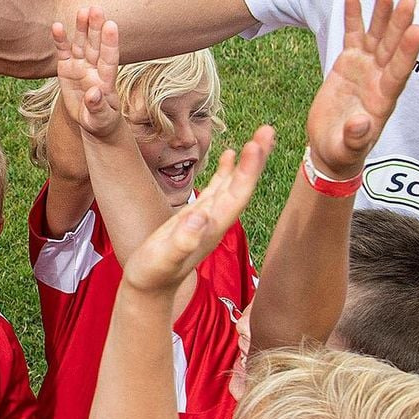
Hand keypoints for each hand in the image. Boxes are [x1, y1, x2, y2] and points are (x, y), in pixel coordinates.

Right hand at [50, 6, 123, 140]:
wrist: (92, 121)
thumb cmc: (100, 120)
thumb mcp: (100, 119)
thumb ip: (98, 106)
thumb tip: (94, 93)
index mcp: (107, 80)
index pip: (110, 58)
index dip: (110, 42)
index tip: (111, 25)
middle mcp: (95, 68)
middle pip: (96, 45)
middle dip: (96, 27)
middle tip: (96, 9)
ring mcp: (81, 66)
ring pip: (82, 43)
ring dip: (82, 28)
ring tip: (82, 11)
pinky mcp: (67, 68)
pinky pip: (64, 51)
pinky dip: (61, 40)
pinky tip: (57, 26)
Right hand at [120, 126, 275, 294]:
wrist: (150, 288)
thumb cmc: (152, 274)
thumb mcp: (163, 258)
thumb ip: (181, 241)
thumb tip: (200, 216)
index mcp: (213, 227)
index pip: (237, 194)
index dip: (248, 170)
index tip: (256, 145)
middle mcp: (217, 220)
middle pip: (243, 185)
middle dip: (256, 158)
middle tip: (268, 130)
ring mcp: (209, 217)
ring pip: (234, 183)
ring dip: (248, 160)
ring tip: (260, 135)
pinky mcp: (199, 215)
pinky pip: (219, 187)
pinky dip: (228, 170)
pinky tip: (231, 153)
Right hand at [306, 0, 418, 179]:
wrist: (331, 146)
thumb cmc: (342, 151)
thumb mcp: (347, 149)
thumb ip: (356, 137)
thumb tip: (361, 123)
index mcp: (384, 99)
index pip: (399, 71)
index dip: (407, 51)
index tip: (416, 29)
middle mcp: (379, 78)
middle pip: (392, 47)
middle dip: (400, 23)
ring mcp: (365, 68)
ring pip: (376, 36)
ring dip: (381, 13)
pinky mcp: (349, 62)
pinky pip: (353, 34)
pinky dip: (354, 15)